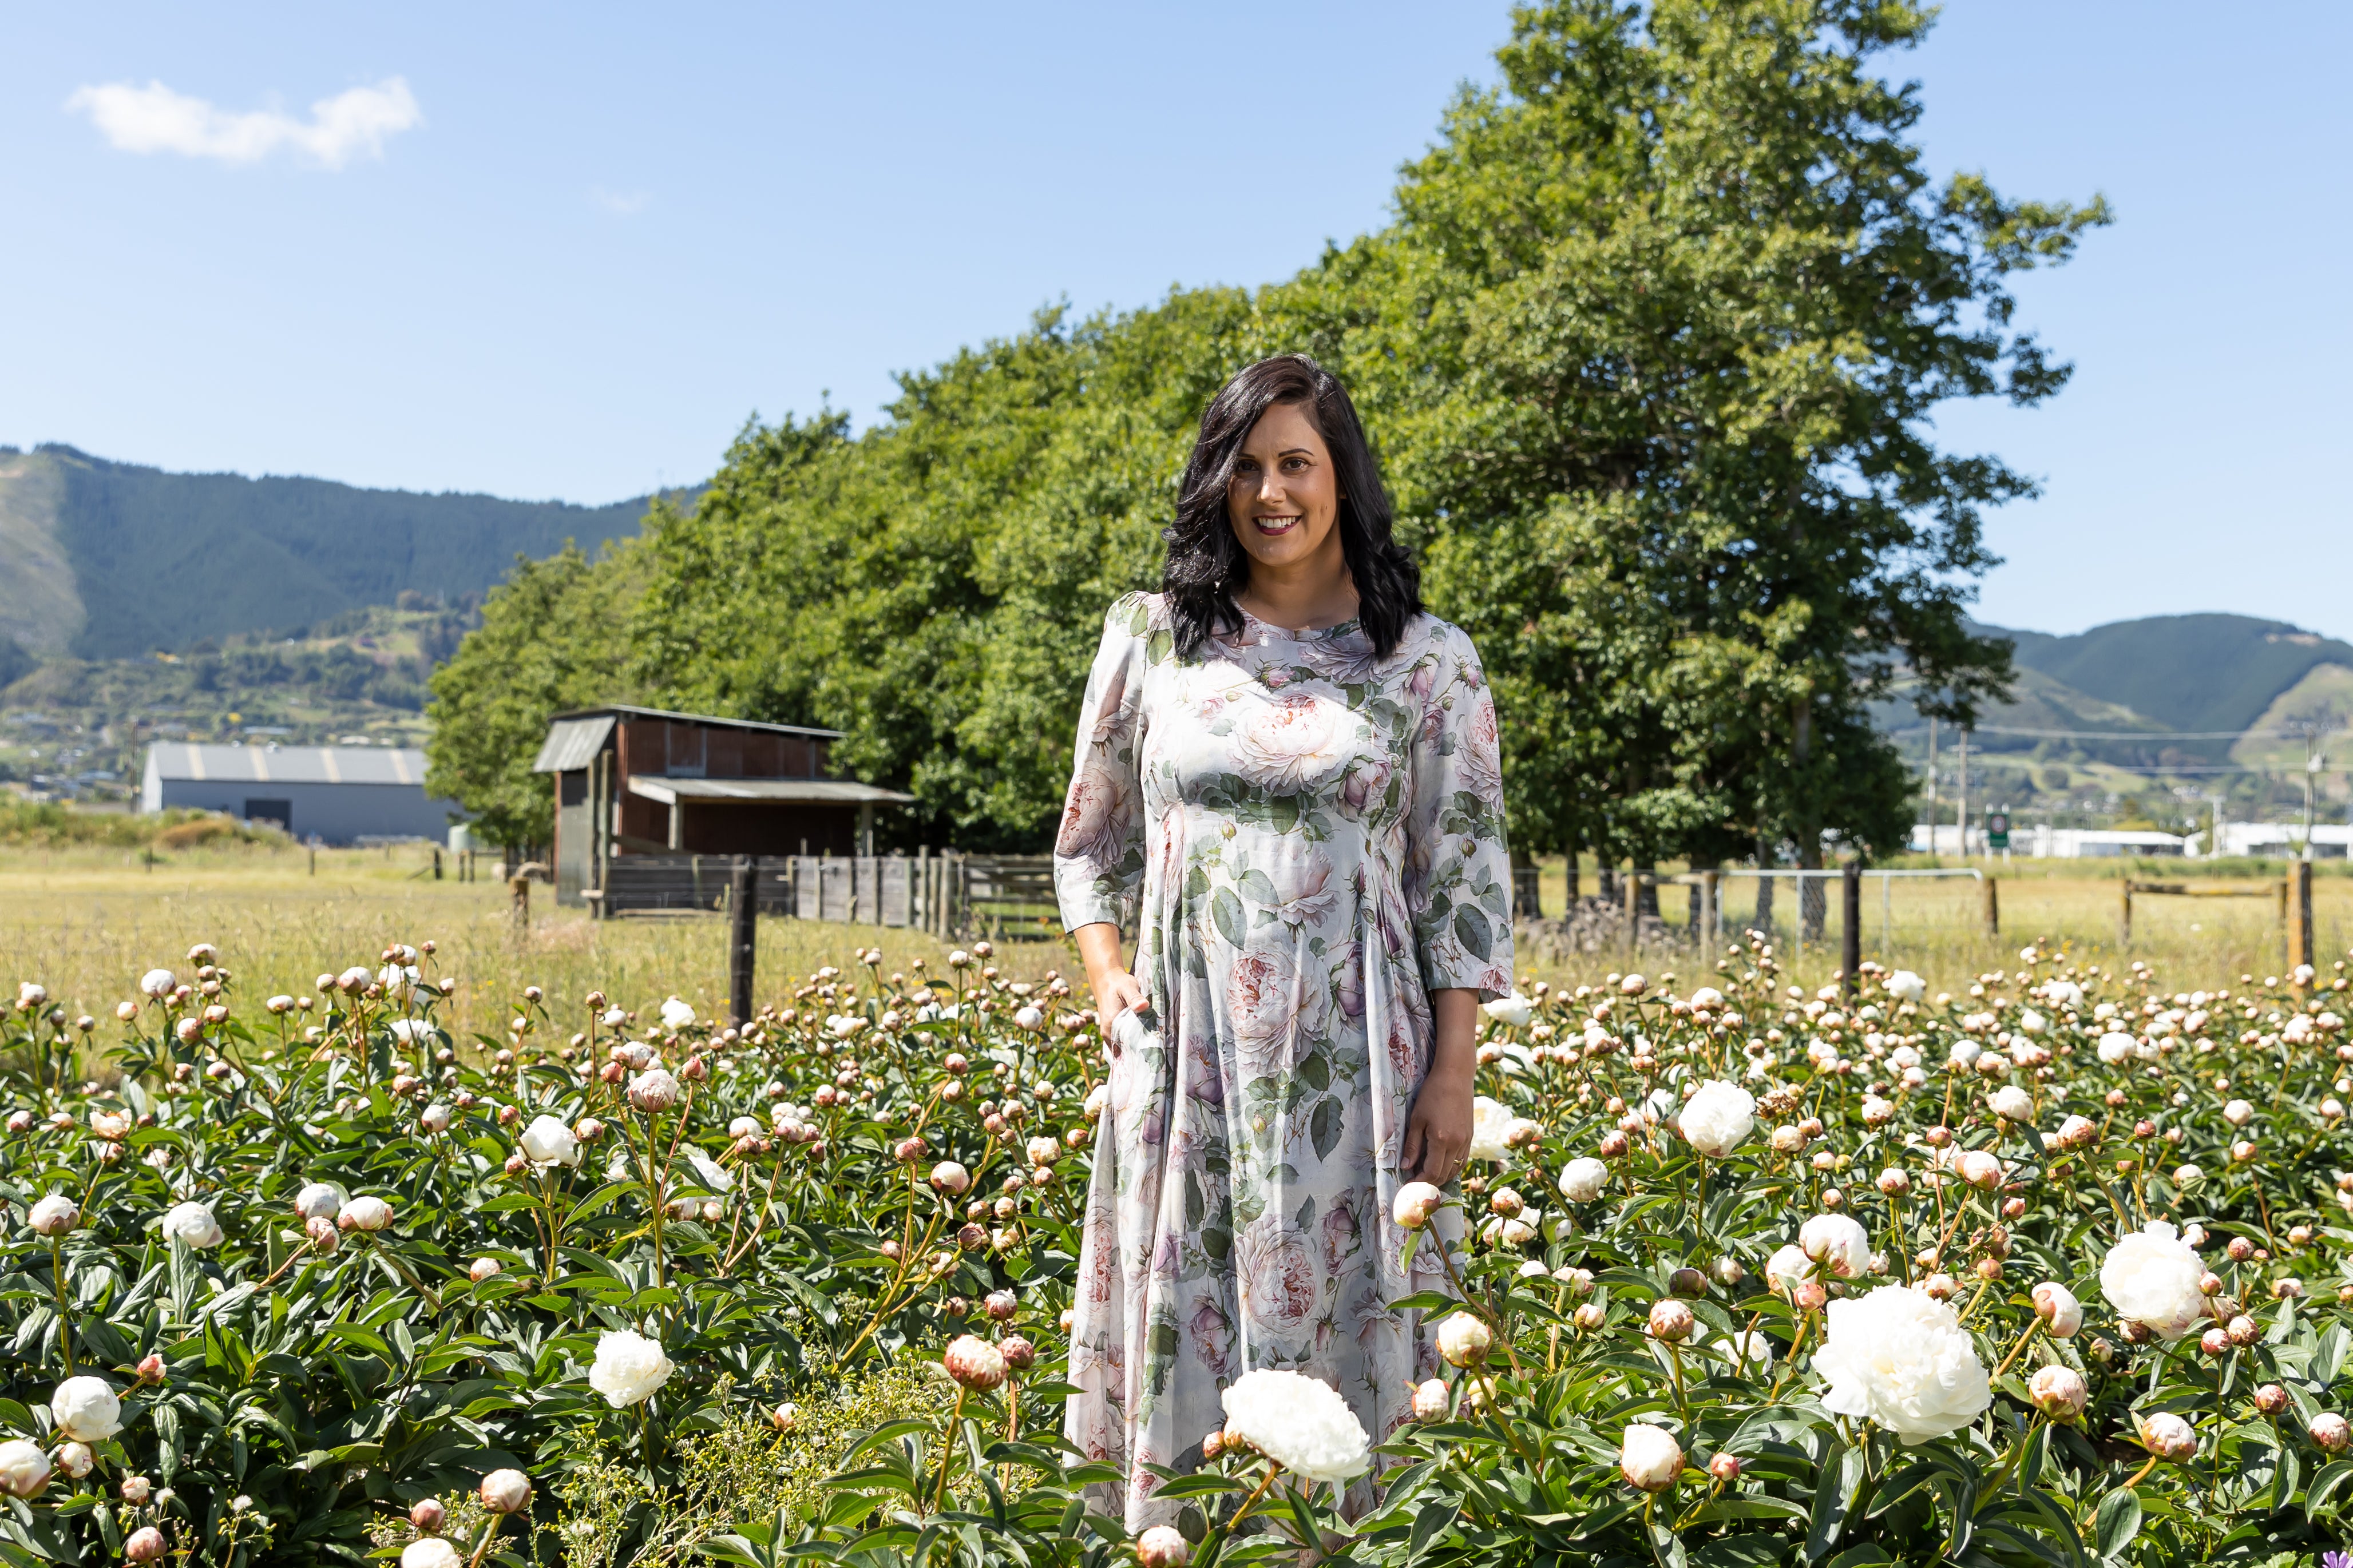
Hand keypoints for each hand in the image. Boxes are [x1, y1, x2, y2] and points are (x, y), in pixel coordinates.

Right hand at [1072, 922, 1145, 1053]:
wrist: (1107, 980)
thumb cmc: (1119, 983)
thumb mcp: (1128, 987)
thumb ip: (1134, 998)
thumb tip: (1143, 1005)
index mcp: (1110, 1025)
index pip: (1124, 1048)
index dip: (1138, 1053)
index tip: (1153, 1056)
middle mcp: (1108, 1033)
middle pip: (1126, 1050)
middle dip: (1140, 1054)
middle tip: (1159, 1057)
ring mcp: (1110, 1033)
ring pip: (1125, 1047)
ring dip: (1138, 1049)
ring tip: (1156, 1053)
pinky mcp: (1114, 1031)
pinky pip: (1124, 1042)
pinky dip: (1134, 1043)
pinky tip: (1147, 1043)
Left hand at [1401, 1071, 1471, 1185]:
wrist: (1455, 1077)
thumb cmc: (1432, 1094)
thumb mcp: (1417, 1119)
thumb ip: (1412, 1145)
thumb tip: (1406, 1167)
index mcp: (1441, 1140)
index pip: (1431, 1172)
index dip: (1419, 1181)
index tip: (1408, 1182)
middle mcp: (1457, 1144)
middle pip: (1444, 1175)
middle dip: (1428, 1181)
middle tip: (1414, 1180)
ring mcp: (1466, 1141)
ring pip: (1455, 1170)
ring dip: (1441, 1176)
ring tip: (1426, 1173)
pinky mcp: (1470, 1136)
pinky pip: (1462, 1160)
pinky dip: (1452, 1167)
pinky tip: (1441, 1164)